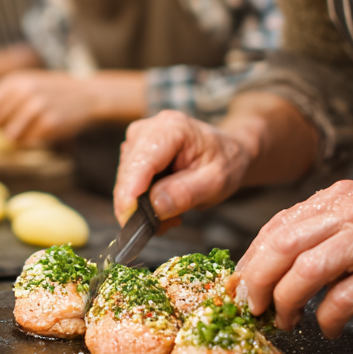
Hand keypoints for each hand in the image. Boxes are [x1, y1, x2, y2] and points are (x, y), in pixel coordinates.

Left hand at [0, 71, 95, 145]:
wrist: (88, 95)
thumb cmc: (52, 91)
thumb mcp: (27, 83)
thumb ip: (4, 98)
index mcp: (15, 80)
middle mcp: (24, 92)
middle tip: (7, 130)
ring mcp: (38, 107)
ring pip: (10, 135)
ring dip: (15, 138)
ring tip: (29, 128)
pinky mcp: (50, 123)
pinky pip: (29, 141)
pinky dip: (32, 141)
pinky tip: (43, 131)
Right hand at [113, 110, 256, 224]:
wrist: (226, 152)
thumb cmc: (225, 162)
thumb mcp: (216, 181)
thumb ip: (186, 193)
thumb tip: (154, 206)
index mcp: (171, 128)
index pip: (141, 162)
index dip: (130, 192)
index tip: (128, 220)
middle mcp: (147, 129)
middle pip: (128, 173)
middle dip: (138, 206)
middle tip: (166, 225)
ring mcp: (138, 140)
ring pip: (126, 182)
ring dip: (142, 206)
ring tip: (172, 215)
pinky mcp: (134, 153)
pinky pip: (129, 183)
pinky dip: (142, 201)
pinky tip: (164, 205)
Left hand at [235, 181, 352, 338]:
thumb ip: (324, 229)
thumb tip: (272, 267)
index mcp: (338, 197)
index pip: (278, 225)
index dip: (251, 257)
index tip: (238, 283)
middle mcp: (351, 212)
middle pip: (282, 245)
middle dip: (257, 281)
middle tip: (252, 306)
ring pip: (306, 270)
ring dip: (287, 302)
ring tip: (288, 320)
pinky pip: (343, 299)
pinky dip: (328, 319)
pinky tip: (330, 328)